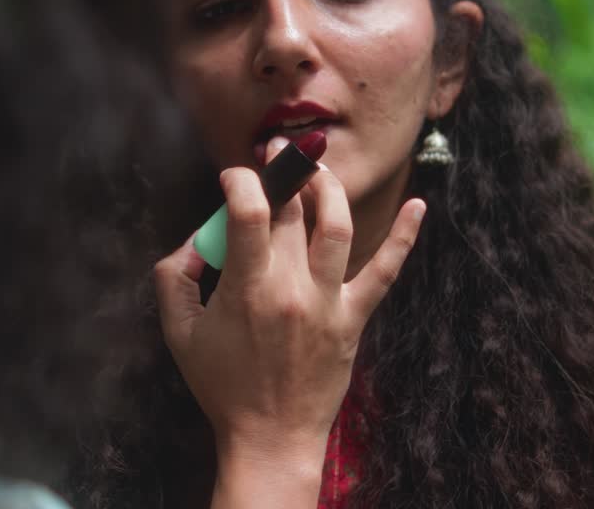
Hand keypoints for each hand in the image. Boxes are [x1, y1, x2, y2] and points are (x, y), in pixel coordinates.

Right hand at [154, 140, 425, 506]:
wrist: (270, 437)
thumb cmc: (222, 386)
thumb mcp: (179, 333)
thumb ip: (173, 277)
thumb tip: (195, 240)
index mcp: (248, 289)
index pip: (250, 211)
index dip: (240, 181)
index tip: (232, 177)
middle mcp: (293, 288)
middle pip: (292, 212)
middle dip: (281, 174)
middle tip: (273, 157)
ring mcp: (329, 302)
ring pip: (337, 227)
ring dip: (327, 190)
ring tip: (315, 173)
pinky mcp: (354, 318)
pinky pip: (385, 272)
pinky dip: (404, 237)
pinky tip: (419, 205)